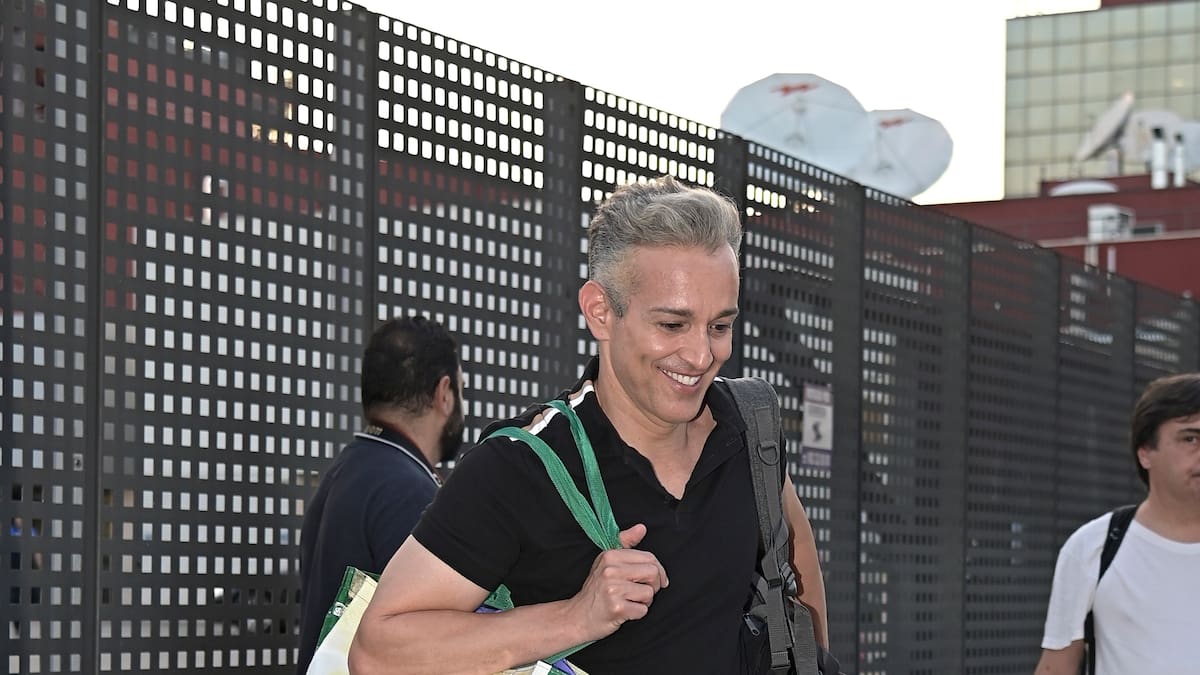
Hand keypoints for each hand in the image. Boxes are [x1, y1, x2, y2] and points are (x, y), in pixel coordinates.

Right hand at [566, 523, 668, 641]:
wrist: (579, 616)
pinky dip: (637, 614)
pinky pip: (643, 610)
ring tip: (629, 601)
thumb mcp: (607, 562)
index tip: (656, 580)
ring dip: (645, 601)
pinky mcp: (616, 608)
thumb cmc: (597, 590)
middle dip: (653, 585)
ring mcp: (613, 589)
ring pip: (649, 593)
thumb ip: (625, 542)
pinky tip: (625, 611)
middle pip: (653, 573)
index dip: (658, 570)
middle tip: (642, 592)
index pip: (649, 557)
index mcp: (610, 556)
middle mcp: (610, 570)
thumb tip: (642, 528)